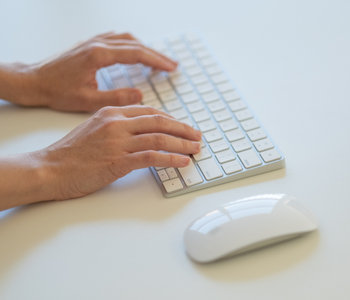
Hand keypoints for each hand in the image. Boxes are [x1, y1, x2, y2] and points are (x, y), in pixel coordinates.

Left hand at [22, 32, 176, 111]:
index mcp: (98, 56)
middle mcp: (97, 44)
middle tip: (172, 66)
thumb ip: (116, 98)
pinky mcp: (89, 44)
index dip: (156, 61)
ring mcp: (93, 42)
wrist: (34, 81)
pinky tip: (136, 52)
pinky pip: (117, 38)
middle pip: (135, 44)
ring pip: (126, 39)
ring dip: (145, 48)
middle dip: (156, 55)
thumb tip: (140, 94)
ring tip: (158, 61)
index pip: (136, 54)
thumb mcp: (88, 101)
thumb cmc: (57, 92)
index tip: (171, 68)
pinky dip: (131, 44)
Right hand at [36, 105, 200, 199]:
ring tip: (195, 149)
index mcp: (111, 113)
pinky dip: (171, 159)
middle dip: (183, 129)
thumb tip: (140, 130)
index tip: (183, 127)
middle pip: (160, 122)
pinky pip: (152, 157)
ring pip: (159, 138)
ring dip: (182, 144)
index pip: (150, 111)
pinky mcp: (118, 161)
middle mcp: (117, 123)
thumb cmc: (70, 153)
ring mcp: (118, 142)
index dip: (171, 119)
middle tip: (197, 136)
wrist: (49, 168)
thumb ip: (116, 125)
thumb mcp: (93, 129)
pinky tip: (182, 162)